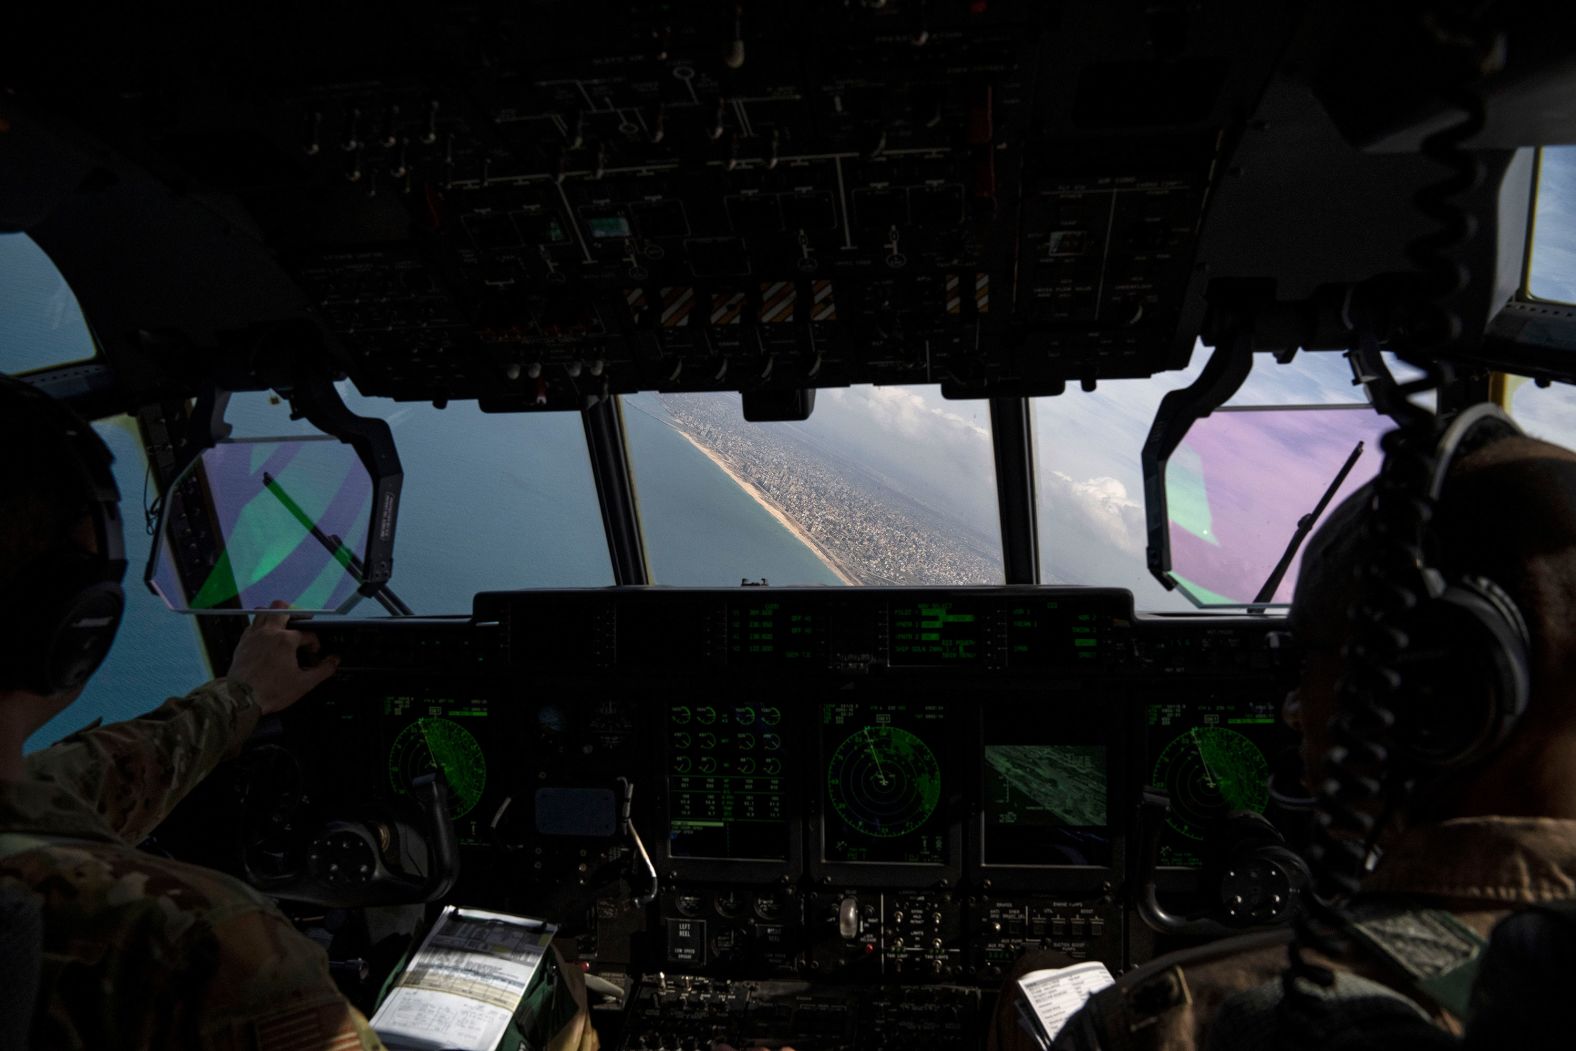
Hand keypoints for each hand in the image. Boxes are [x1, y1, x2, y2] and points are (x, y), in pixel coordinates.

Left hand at [227, 600, 338, 715]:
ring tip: (282, 627)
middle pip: (282, 608)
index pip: (307, 634)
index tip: (314, 654)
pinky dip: (260, 626)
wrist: (241, 698)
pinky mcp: (242, 642)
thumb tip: (334, 661)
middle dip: (295, 614)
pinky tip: (265, 637)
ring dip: (275, 616)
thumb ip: (323, 670)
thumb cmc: (271, 691)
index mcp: (286, 640)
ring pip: (263, 611)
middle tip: (301, 626)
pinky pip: (252, 624)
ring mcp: (253, 635)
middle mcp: (269, 632)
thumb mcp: (304, 684)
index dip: (314, 643)